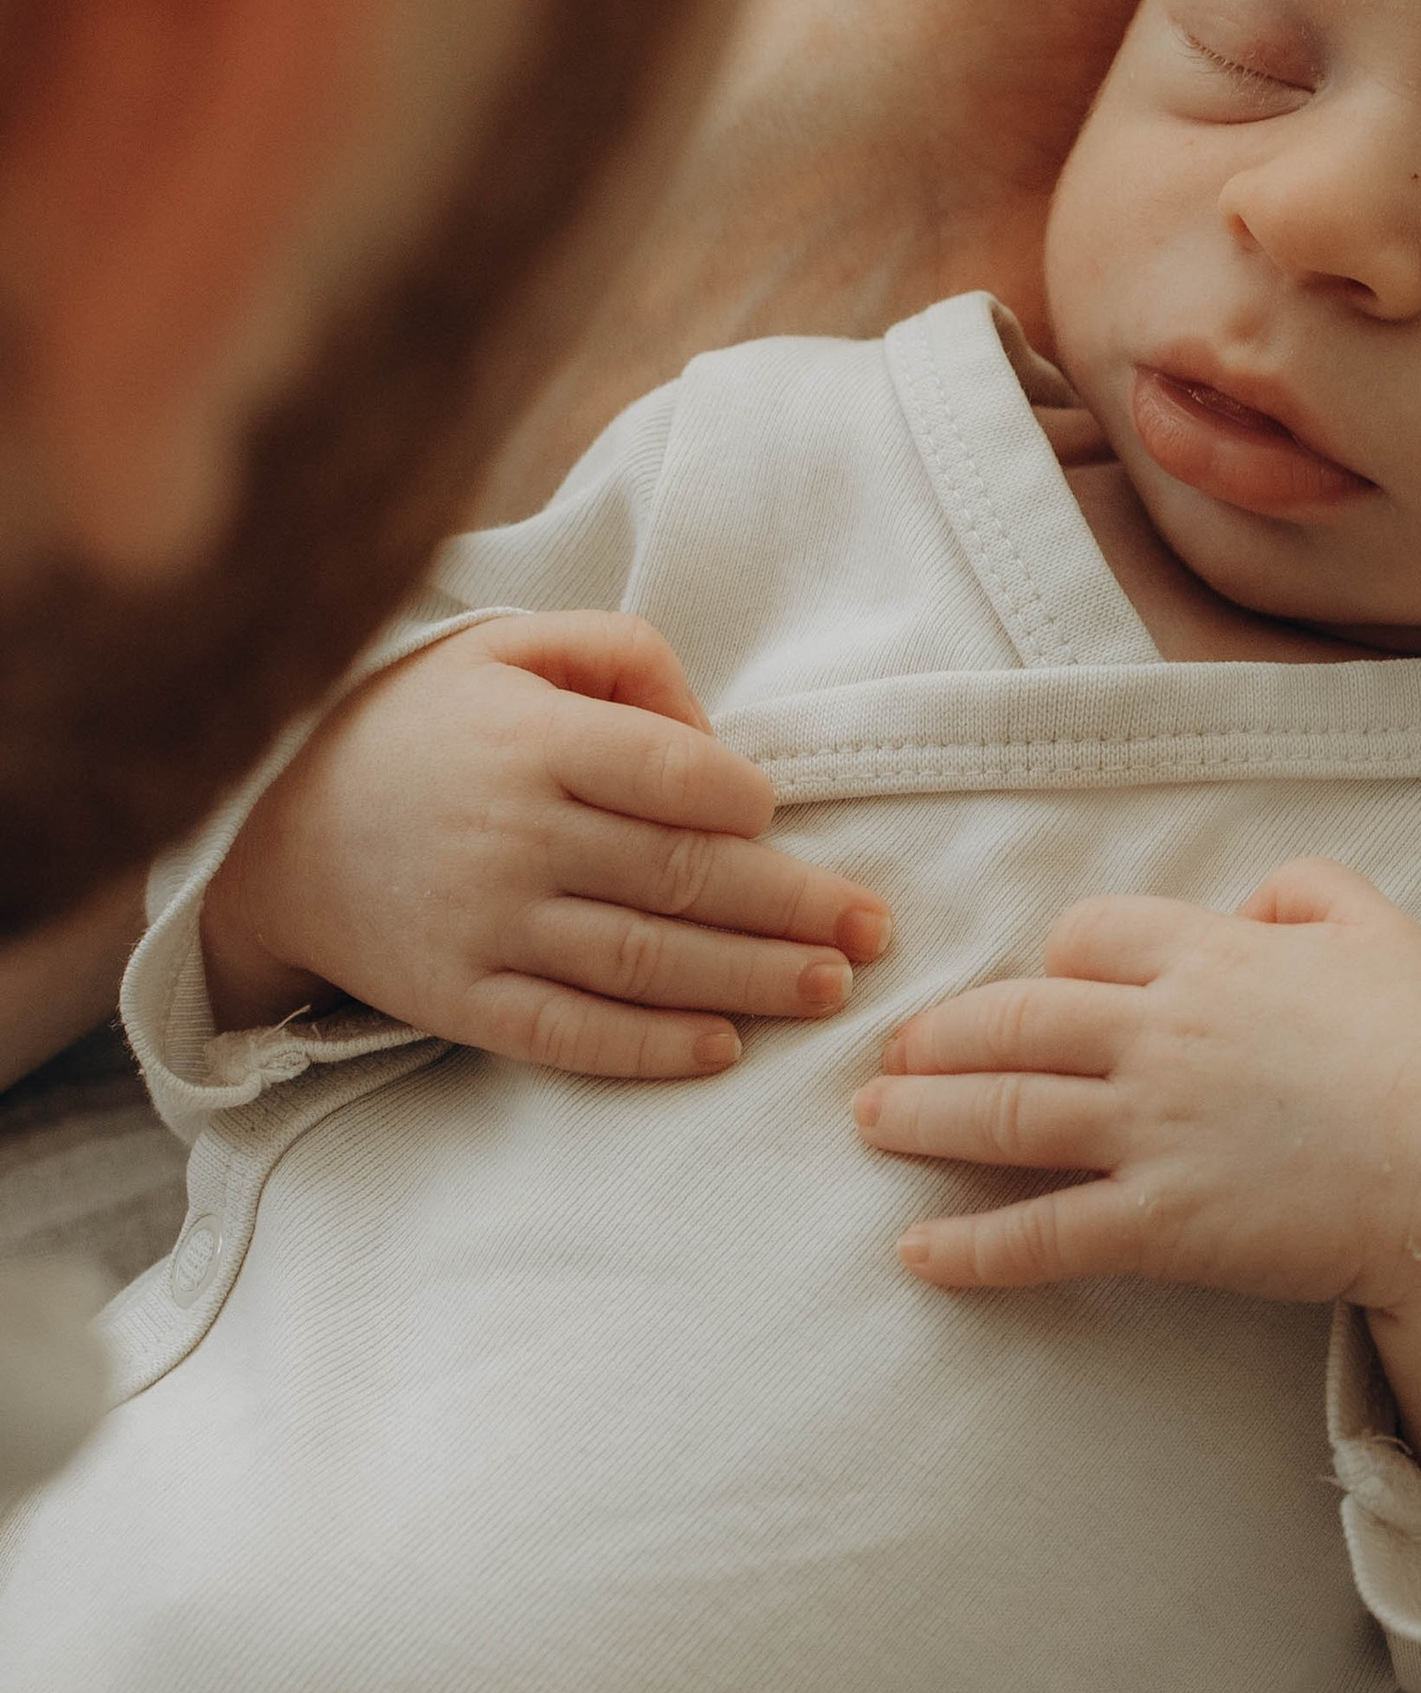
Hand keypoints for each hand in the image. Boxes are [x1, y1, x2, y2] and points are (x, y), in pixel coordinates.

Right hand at [201, 614, 888, 1078]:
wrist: (274, 831)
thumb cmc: (418, 726)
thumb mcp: (506, 645)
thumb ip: (622, 656)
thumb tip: (716, 739)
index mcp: (532, 740)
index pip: (673, 775)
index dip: (747, 803)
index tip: (784, 819)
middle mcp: (513, 836)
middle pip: (682, 877)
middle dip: (794, 907)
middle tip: (873, 930)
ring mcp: (486, 927)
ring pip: (644, 960)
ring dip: (751, 979)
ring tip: (830, 986)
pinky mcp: (463, 999)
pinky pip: (573, 1033)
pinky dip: (653, 1046)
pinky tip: (723, 1047)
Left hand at [853, 858, 1420, 1582]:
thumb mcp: (1379, 930)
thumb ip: (1306, 889)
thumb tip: (1245, 903)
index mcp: (1210, 958)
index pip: (1085, 937)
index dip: (1046, 962)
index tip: (1029, 991)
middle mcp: (1163, 1034)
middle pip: (1015, 1019)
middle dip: (940, 1036)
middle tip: (893, 1055)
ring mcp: (1156, 1130)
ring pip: (1007, 1113)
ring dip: (924, 1117)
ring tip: (871, 1124)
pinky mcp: (1163, 1224)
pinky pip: (1045, 1233)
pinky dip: (973, 1247)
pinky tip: (918, 1253)